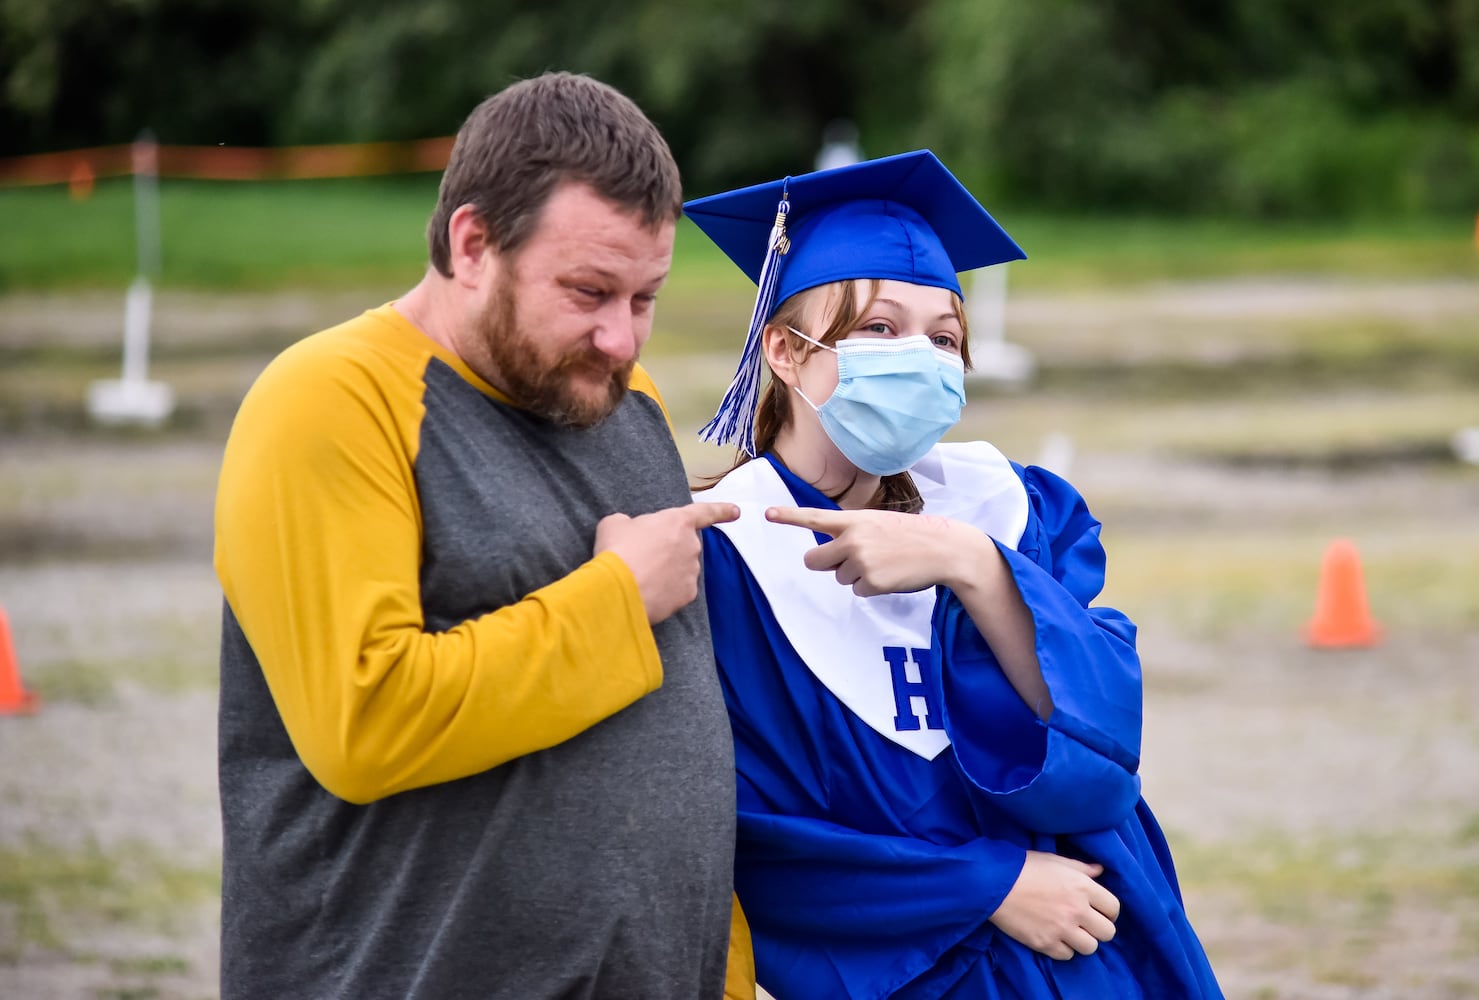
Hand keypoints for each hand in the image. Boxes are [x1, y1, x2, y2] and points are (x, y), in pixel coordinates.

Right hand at [595, 502, 738, 623]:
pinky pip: (678, 590)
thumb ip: (630, 523)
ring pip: (681, 569)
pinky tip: (647, 591)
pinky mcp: (687, 595)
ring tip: (639, 576)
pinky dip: (665, 591)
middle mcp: (691, 546)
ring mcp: (692, 572)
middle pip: (684, 545)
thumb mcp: (615, 524)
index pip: (705, 512)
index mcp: (677, 522)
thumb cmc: (616, 551)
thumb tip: (630, 530)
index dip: (721, 510)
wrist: (617, 590)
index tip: (736, 512)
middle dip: (668, 550)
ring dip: (665, 571)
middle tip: (642, 557)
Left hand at [764, 506, 988, 596]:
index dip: (788, 517)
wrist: (943, 549)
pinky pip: (858, 591)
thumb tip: (833, 555)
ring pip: (840, 578)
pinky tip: (891, 576)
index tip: (766, 513)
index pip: (814, 518)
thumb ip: (853, 533)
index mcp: (854, 521)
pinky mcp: (871, 582)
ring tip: (884, 564)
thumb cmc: (911, 537)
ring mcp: (860, 561)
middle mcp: (852, 539)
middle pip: (815, 561)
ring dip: (857, 575)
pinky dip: (872, 587)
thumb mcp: (879, 524)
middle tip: (847, 561)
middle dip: (825, 565)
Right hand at [989, 851, 1118, 959]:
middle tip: (1087, 924)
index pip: (1114, 908)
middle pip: (1107, 932)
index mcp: (1082, 887)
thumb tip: (1100, 870)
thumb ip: (1081, 868)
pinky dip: (1063, 949)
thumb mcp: (1055, 860)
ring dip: (1083, 941)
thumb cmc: (1024, 866)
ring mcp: (1062, 929)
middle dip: (1099, 928)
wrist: (993, 883)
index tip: (1100, 911)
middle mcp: (1077, 910)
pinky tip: (1055, 937)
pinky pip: (1067, 955)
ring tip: (1071, 933)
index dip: (1109, 911)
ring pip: (1091, 948)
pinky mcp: (1045, 943)